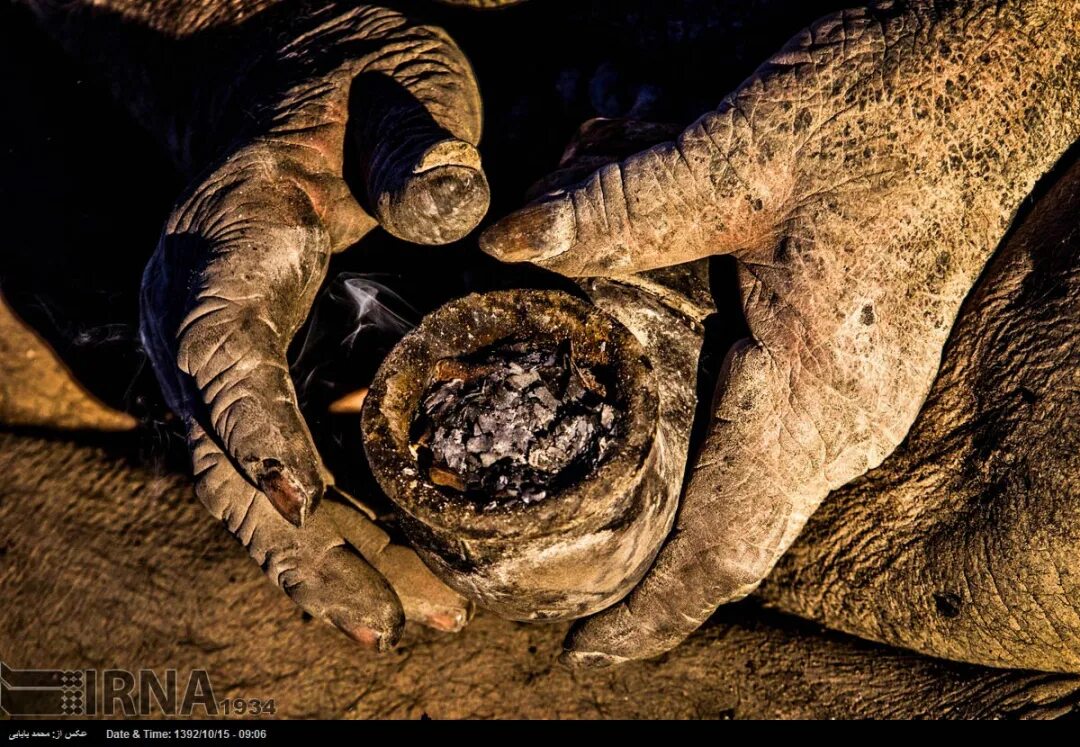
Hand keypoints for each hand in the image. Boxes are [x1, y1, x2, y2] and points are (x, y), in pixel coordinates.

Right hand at [140, 5, 487, 648]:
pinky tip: (414, 571)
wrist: (305, 96)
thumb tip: (451, 203)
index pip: (219, 345)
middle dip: (310, 547)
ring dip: (338, 561)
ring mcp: (239, 358)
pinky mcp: (281, 378)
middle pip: (232, 456)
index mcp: (226, 243)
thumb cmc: (352, 90)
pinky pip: (300, 469)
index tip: (297, 499)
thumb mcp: (394, 89)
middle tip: (399, 617)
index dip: (249, 423)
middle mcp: (208, 317)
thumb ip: (414, 143)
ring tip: (426, 615)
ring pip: (264, 486)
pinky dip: (351, 529)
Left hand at [482, 0, 1077, 663]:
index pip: (727, 544)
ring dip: (682, 536)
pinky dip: (714, 485)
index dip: (654, 611)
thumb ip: (623, 208)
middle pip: (740, 544)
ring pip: (759, 506)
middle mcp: (849, 418)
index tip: (585, 647)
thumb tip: (512, 242)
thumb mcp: (743, 151)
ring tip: (598, 545)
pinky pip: (777, 462)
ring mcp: (861, 399)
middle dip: (655, 587)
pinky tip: (662, 461)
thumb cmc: (890, 109)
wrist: (993, 77)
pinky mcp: (856, 369)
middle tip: (562, 592)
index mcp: (819, 388)